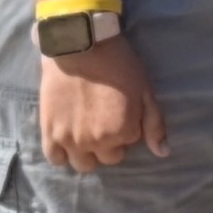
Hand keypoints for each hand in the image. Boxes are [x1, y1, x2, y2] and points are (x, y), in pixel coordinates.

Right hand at [39, 27, 168, 170]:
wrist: (80, 47)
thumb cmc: (118, 66)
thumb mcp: (145, 91)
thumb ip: (154, 125)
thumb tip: (162, 153)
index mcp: (122, 133)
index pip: (129, 143)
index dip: (127, 127)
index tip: (122, 111)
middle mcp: (96, 142)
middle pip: (107, 157)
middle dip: (110, 143)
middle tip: (104, 121)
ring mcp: (70, 140)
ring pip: (83, 164)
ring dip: (87, 152)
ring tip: (86, 133)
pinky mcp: (49, 132)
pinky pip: (54, 158)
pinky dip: (62, 153)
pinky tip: (67, 140)